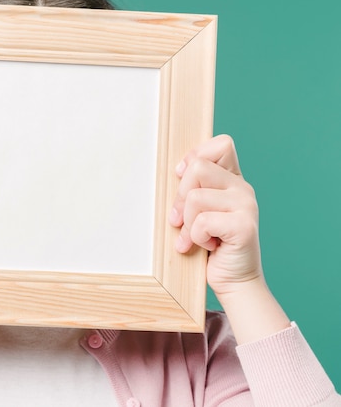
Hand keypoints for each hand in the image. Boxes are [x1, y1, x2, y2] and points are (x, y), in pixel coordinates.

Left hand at [169, 134, 290, 342]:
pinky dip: (197, 238)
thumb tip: (178, 169)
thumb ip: (193, 186)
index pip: (221, 144)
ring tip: (197, 237)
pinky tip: (208, 247)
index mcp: (233, 179)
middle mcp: (243, 188)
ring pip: (195, 197)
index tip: (182, 177)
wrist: (233, 281)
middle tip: (181, 221)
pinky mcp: (244, 226)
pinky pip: (202, 222)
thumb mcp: (197, 210)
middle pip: (198, 167)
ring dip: (188, 223)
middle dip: (180, 197)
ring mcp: (247, 206)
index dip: (195, 156)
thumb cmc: (210, 244)